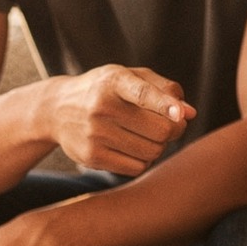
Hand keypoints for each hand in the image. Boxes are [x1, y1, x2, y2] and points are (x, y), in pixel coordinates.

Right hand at [46, 66, 195, 177]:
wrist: (56, 110)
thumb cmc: (105, 90)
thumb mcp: (130, 77)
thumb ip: (164, 89)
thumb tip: (190, 113)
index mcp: (113, 81)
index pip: (142, 93)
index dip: (164, 105)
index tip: (180, 114)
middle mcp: (101, 107)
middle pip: (159, 130)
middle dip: (174, 130)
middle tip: (170, 125)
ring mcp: (94, 134)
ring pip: (152, 152)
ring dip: (158, 146)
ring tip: (146, 134)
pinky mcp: (91, 157)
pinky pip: (136, 168)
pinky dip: (142, 160)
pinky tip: (132, 147)